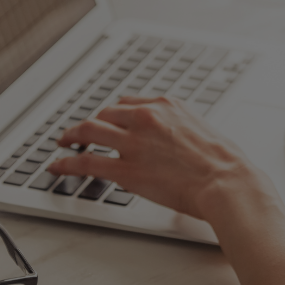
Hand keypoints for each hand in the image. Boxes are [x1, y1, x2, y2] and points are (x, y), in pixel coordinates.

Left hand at [48, 96, 278, 222]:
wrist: (226, 181)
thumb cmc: (223, 161)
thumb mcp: (201, 129)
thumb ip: (179, 128)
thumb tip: (172, 139)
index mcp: (166, 105)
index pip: (127, 103)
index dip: (111, 114)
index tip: (105, 120)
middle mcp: (146, 118)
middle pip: (104, 114)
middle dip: (89, 124)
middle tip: (79, 132)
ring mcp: (134, 143)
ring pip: (89, 132)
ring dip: (72, 137)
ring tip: (63, 143)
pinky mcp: (126, 169)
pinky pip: (87, 163)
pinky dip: (67, 163)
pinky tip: (58, 165)